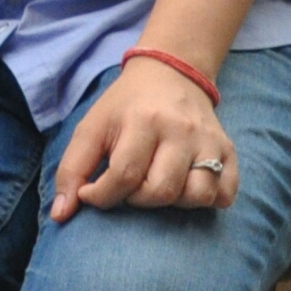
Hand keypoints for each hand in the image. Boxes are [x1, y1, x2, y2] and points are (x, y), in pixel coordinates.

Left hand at [50, 58, 238, 219]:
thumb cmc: (124, 107)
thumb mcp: (91, 127)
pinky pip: (226, 194)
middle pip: (162, 190)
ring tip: (157, 184)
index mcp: (142, 120)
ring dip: (173, 202)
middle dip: (138, 200)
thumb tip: (61, 215)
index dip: (103, 196)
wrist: (169, 74)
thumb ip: (72, 169)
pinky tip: (186, 186)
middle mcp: (180, 131)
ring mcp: (210, 141)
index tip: (92, 194)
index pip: (124, 175)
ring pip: (198, 196)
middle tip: (129, 187)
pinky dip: (207, 200)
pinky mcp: (229, 150)